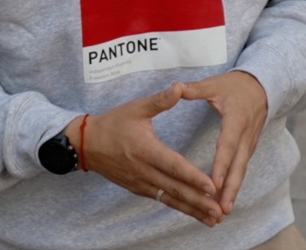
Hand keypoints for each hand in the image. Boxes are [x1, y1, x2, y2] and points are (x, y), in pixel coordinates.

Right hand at [81, 83, 223, 226]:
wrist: (86, 144)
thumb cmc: (113, 123)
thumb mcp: (136, 107)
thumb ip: (160, 100)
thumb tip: (179, 87)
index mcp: (146, 150)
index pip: (174, 166)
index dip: (193, 177)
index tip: (212, 187)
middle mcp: (144, 171)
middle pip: (175, 189)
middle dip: (199, 201)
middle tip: (219, 212)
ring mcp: (140, 182)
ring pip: (170, 198)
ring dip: (192, 210)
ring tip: (213, 219)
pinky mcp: (138, 188)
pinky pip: (162, 199)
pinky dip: (179, 207)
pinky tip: (195, 213)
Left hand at [179, 71, 268, 214]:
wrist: (263, 86)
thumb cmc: (235, 86)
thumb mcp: (215, 84)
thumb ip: (195, 89)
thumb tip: (176, 87)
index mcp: (236, 119)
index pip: (228, 145)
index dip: (222, 164)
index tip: (214, 183)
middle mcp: (246, 135)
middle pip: (238, 165)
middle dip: (231, 188)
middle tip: (222, 209)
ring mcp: (250, 143)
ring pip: (241, 170)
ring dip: (233, 191)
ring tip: (223, 212)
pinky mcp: (249, 148)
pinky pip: (241, 169)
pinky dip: (235, 185)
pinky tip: (226, 200)